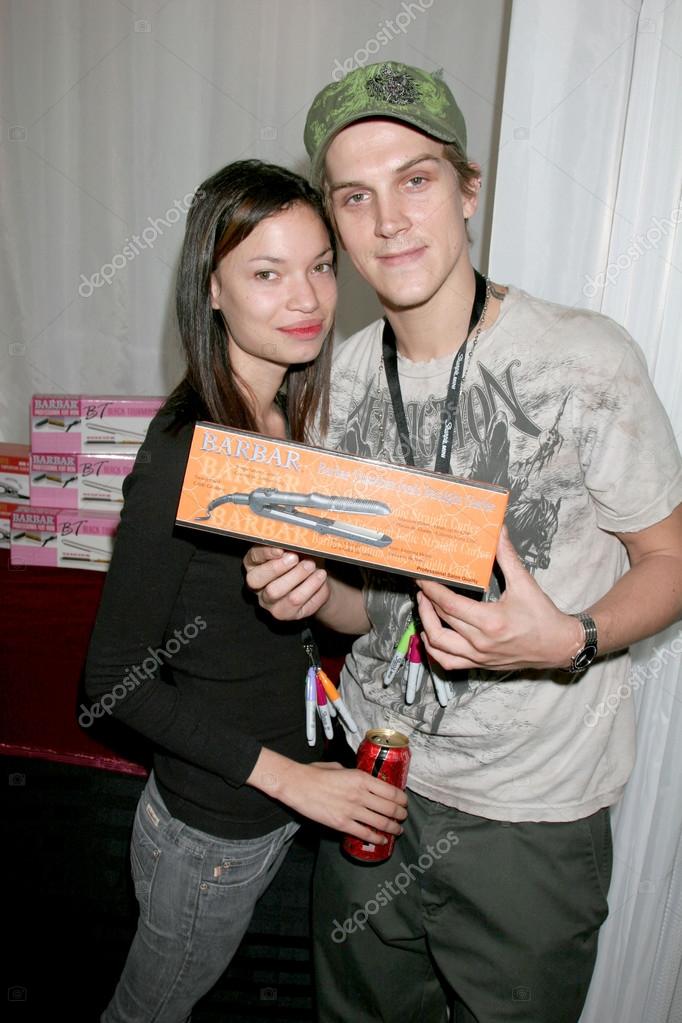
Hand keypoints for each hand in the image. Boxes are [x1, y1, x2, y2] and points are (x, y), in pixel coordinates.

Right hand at [243, 545, 328, 619]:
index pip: (252, 559)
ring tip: (313, 567)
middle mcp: (257, 586)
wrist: (318, 579)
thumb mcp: (295, 547)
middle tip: (296, 558)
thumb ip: (290, 543)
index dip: (265, 554)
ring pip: (277, 593)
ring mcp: (269, 602)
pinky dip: (311, 589)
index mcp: (254, 565)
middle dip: (278, 568)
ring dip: (298, 578)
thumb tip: (291, 538)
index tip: (280, 549)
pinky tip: (319, 578)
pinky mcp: (285, 614)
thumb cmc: (303, 558)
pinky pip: (297, 604)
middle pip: (258, 580)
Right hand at [248, 750, 407, 843]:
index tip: (404, 802)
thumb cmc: (316, 773)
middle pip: (390, 808)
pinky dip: (377, 838)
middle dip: (401, 815)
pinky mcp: (342, 824)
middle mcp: (360, 794)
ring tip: (398, 830)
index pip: (391, 791)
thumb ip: (355, 776)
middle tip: (403, 817)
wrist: (297, 785)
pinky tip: (382, 839)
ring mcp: (352, 810)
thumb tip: (364, 782)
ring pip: (381, 823)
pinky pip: (365, 834)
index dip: (402, 799)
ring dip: (393, 828)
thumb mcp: (340, 767)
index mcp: (361, 778)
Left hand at [416, 527, 581, 671]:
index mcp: (490, 622)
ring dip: (426, 625)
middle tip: (422, 586)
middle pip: (440, 620)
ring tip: (424, 607)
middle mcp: (480, 642)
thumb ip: (507, 556)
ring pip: (438, 645)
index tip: (421, 578)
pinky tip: (432, 635)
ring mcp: (478, 657)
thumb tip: (499, 531)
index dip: (431, 589)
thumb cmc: (543, 616)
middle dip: (426, 601)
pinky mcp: (480, 664)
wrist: (559, 645)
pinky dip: (434, 649)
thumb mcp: (525, 583)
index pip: (449, 604)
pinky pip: (448, 662)